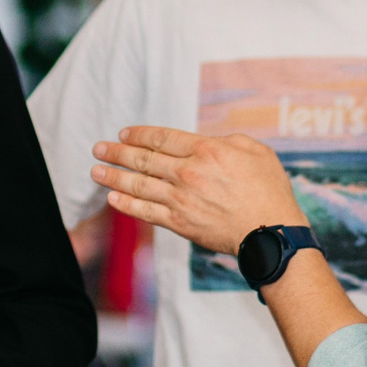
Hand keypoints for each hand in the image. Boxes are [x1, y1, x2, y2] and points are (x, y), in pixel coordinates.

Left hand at [91, 127, 305, 258]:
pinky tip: (112, 198)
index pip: (162, 138)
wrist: (270, 232)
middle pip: (144, 159)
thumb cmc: (268, 189)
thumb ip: (226, 141)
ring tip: (96, 170)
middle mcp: (188, 173)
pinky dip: (126, 205)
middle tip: (99, 148)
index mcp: (206, 150)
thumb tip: (206, 141)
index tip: (124, 134)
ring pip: (139, 185)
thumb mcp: (255, 150)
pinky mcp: (179, 223)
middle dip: (117, 152)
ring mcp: (181, 199)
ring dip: (114, 176)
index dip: (139, 134)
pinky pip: (145, 212)